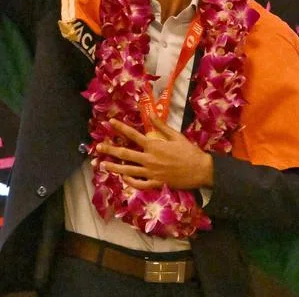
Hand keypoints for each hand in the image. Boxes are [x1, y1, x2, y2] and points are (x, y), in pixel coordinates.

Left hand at [97, 114, 213, 190]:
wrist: (200, 170)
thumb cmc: (189, 151)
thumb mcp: (176, 135)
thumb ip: (161, 125)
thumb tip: (150, 113)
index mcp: (154, 145)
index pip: (133, 135)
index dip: (121, 128)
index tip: (110, 122)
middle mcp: (150, 159)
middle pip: (126, 154)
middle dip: (110, 150)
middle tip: (98, 148)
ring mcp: (151, 173)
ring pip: (129, 171)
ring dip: (114, 167)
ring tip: (103, 165)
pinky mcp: (156, 184)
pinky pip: (140, 184)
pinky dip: (130, 182)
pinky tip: (123, 179)